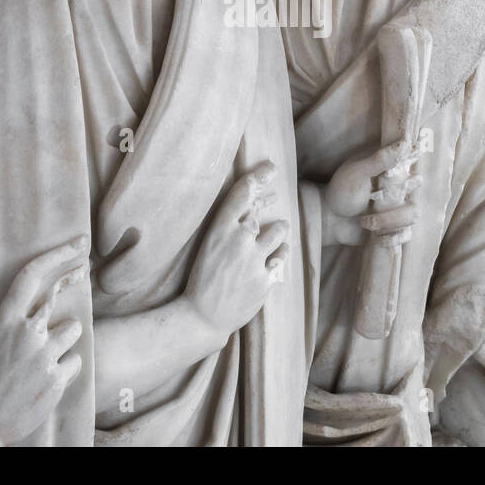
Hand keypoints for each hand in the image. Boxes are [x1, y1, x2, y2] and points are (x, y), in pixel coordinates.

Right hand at [0, 235, 88, 444]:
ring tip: (44, 360)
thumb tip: (50, 298)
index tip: (79, 242)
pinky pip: (75, 361)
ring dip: (65, 340)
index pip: (31, 274)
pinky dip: (65, 369)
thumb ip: (21, 317)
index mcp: (3, 320)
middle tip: (84, 267)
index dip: (57, 254)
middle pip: (59, 295)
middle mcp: (24, 331)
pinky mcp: (56, 377)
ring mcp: (41, 354)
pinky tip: (46, 382)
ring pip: (73, 328)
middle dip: (74, 278)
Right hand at [185, 161, 288, 342]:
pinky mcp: (265, 280)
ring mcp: (252, 261)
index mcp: (218, 230)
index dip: (258, 177)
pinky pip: (282, 257)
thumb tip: (252, 208)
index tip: (271, 168)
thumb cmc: (203, 279)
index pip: (242, 194)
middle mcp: (237, 241)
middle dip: (270, 204)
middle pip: (263, 212)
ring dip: (279, 232)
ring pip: (279, 232)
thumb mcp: (209, 246)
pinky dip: (280, 255)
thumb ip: (230, 227)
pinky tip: (273, 257)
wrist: (202, 316)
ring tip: (277, 234)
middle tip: (275, 200)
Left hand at [322, 139, 420, 245]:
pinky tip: (376, 237)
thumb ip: (379, 160)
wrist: (329, 219)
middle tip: (372, 198)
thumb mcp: (356, 173)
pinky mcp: (396, 228)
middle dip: (393, 198)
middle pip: (416, 189)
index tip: (391, 177)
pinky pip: (407, 235)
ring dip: (388, 220)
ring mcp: (399, 208)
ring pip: (412, 214)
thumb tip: (405, 144)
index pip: (413, 161)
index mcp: (392, 168)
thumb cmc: (341, 191)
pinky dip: (392, 238)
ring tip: (365, 222)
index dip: (407, 168)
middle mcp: (400, 186)